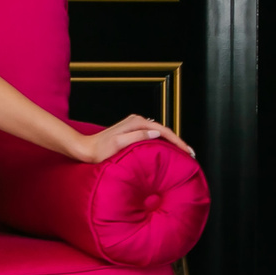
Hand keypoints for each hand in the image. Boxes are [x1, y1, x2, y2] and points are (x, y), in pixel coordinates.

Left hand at [71, 113, 193, 162]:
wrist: (85, 149)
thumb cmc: (99, 150)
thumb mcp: (118, 144)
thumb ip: (137, 137)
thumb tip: (156, 133)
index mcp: (136, 123)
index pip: (163, 131)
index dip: (178, 141)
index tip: (188, 151)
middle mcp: (137, 121)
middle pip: (164, 130)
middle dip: (178, 141)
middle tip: (190, 153)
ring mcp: (135, 125)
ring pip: (159, 132)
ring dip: (171, 141)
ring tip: (182, 152)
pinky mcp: (132, 131)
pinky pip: (152, 135)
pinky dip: (162, 142)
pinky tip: (167, 149)